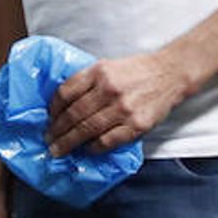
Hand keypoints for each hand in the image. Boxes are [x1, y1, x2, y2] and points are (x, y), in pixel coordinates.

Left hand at [46, 52, 187, 155]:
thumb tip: (63, 103)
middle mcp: (108, 89)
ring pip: (87, 129)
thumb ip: (86, 82)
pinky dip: (94, 147)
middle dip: (57, 131)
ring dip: (70, 142)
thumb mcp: (106, 67)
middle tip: (48, 141)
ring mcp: (123, 108)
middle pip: (73, 114)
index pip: (65, 92)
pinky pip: (109, 140)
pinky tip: (86, 150)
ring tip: (60, 149)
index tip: (48, 119)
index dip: (53, 109)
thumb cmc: (136, 71)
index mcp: (98, 72)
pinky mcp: (137, 124)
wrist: (170, 74)